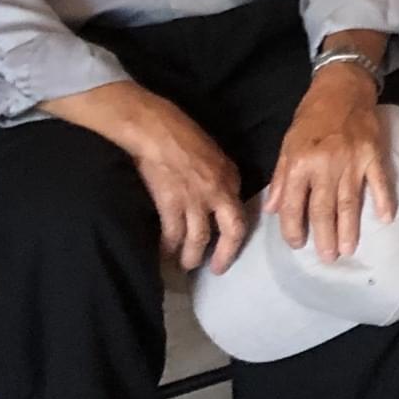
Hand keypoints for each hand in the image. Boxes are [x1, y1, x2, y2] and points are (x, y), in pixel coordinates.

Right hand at [121, 91, 248, 273]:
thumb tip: (220, 199)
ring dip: (192, 256)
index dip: (236, 231)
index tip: (230, 244)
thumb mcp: (215, 155)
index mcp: (231, 177)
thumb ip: (220, 179)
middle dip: (225, 253)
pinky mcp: (171, 204)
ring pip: (198, 238)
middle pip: (231, 231)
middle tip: (217, 269)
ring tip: (186, 266)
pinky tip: (164, 253)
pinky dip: (168, 247)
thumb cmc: (183, 135)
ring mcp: (195, 200)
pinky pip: (172, 234)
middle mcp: (218, 192)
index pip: (241, 212)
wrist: (156, 129)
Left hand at [263, 65, 396, 261]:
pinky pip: (379, 182)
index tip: (297, 244)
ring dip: (349, 228)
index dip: (293, 228)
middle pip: (323, 209)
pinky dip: (383, 200)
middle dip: (324, 236)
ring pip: (349, 202)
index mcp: (300, 163)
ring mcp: (352, 161)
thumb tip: (272, 209)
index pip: (293, 204)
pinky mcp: (373, 155)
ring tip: (348, 249)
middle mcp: (324, 165)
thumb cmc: (312, 116)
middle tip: (328, 257)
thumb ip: (281, 178)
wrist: (342, 86)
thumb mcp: (287, 143)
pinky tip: (385, 219)